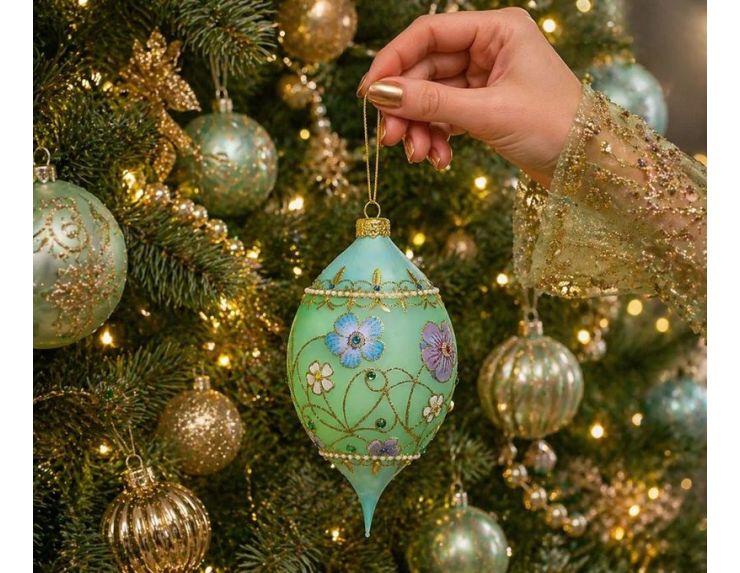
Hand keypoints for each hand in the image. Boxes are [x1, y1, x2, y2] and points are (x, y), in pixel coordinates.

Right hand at [358, 8, 582, 186]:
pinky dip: (436, 137)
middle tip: (390, 139)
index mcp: (497, 30)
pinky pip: (445, 116)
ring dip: (419, 128)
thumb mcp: (488, 113)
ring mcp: (485, 78)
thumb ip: (431, 102)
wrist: (590, 166)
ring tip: (419, 157)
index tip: (370, 93)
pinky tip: (439, 159)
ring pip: (432, 96)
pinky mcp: (483, 106)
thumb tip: (381, 94)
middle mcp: (489, 48)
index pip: (429, 33)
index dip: (394, 61)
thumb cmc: (555, 127)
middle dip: (406, 106)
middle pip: (425, 69)